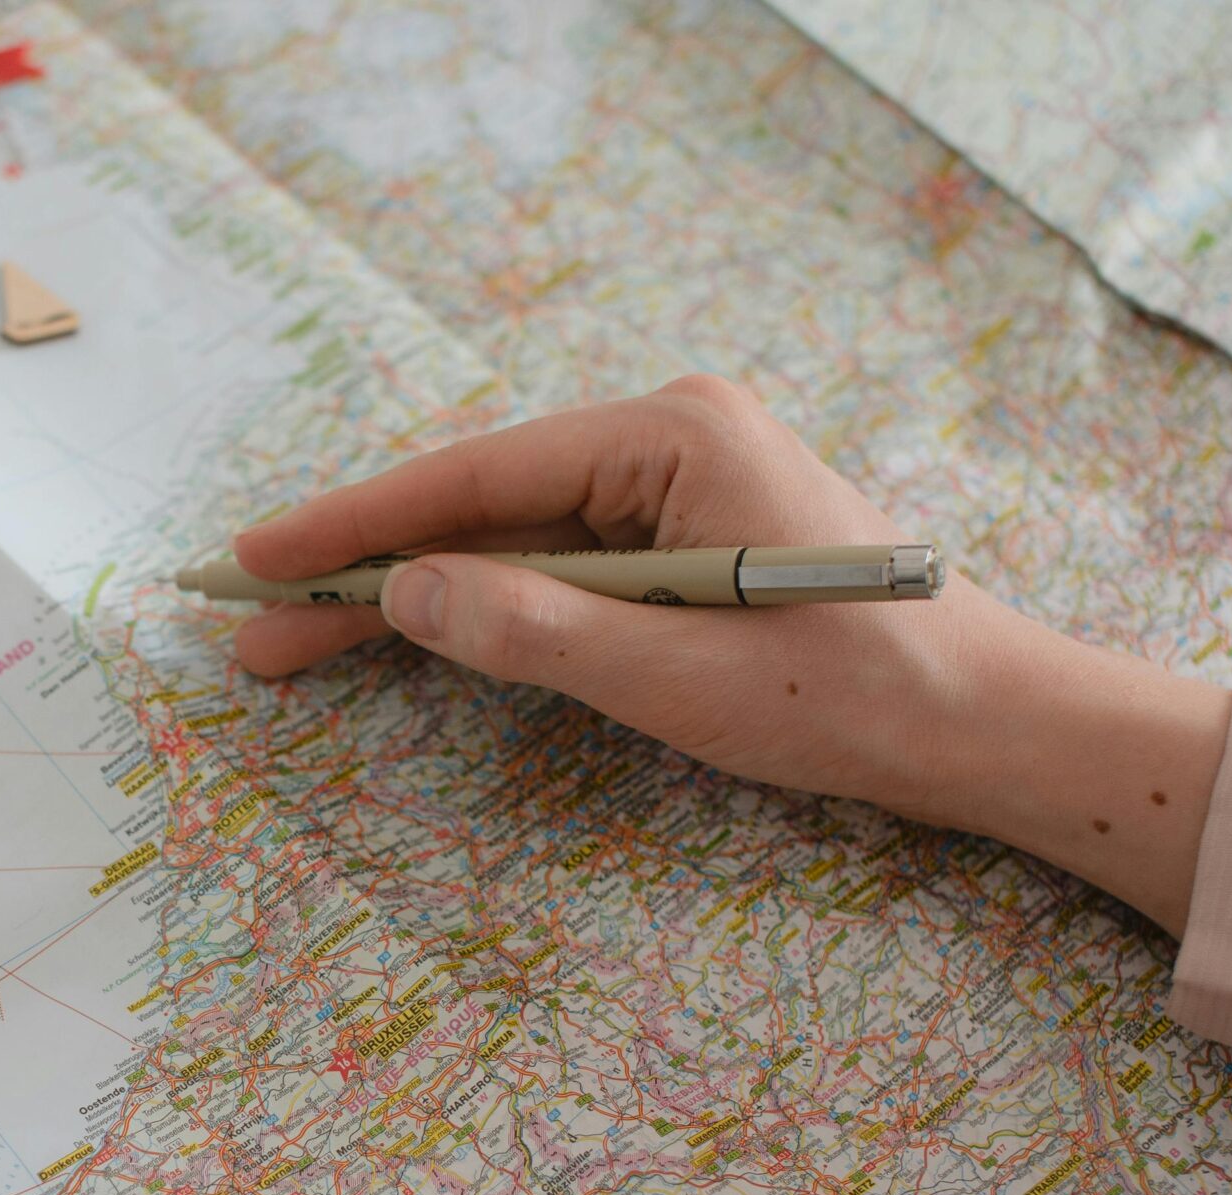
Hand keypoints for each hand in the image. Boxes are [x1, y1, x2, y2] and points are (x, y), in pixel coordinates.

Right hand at [229, 378, 1231, 934]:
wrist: (981, 725)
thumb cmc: (847, 694)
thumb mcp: (671, 672)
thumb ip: (528, 630)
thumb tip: (402, 596)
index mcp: (669, 433)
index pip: (474, 476)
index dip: (354, 524)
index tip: (255, 558)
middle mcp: (667, 439)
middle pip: (479, 507)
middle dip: (365, 571)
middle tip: (249, 624)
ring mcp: (678, 490)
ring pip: (509, 544)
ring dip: (414, 598)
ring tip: (299, 646)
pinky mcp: (687, 542)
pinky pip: (558, 570)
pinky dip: (484, 610)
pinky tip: (411, 639)